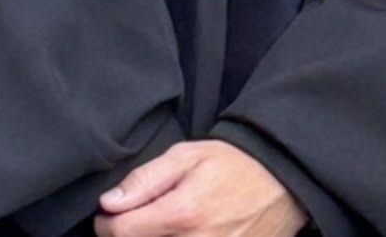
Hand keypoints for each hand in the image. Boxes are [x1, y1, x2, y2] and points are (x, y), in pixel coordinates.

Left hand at [94, 138, 308, 236]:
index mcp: (182, 214)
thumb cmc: (232, 165)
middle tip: (134, 223)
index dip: (105, 225)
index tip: (107, 216)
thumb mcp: (188, 156)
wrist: (280, 183)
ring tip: (156, 228)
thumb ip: (146, 179)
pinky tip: (178, 235)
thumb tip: (109, 203)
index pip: (122, 233)